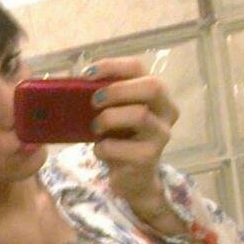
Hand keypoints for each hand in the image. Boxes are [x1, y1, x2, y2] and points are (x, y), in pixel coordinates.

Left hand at [82, 56, 179, 222]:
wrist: (133, 177)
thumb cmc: (122, 139)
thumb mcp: (115, 113)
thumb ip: (105, 96)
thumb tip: (76, 83)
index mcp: (157, 93)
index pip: (139, 67)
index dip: (113, 66)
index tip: (88, 74)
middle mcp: (167, 111)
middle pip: (152, 86)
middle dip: (118, 90)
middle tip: (94, 101)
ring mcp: (161, 135)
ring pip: (140, 115)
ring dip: (109, 119)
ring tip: (95, 128)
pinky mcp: (149, 158)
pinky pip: (121, 146)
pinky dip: (103, 147)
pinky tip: (100, 150)